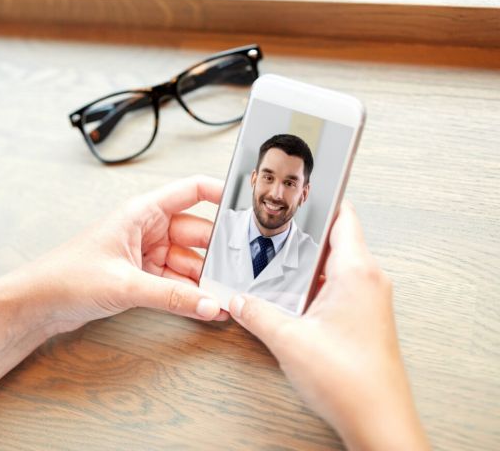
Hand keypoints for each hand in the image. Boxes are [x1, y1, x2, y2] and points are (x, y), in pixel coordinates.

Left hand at [16, 174, 228, 333]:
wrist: (37, 303)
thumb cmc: (67, 276)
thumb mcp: (125, 283)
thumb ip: (171, 296)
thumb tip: (209, 304)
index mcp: (141, 212)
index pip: (190, 192)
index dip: (220, 193)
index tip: (246, 206)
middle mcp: (147, 229)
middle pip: (195, 233)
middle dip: (217, 253)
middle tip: (241, 271)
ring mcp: (145, 254)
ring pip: (187, 262)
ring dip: (204, 280)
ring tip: (226, 296)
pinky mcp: (141, 277)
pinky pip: (174, 282)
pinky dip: (189, 294)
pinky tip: (206, 307)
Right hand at [228, 202, 428, 449]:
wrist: (378, 421)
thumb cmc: (349, 380)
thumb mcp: (288, 339)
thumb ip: (256, 312)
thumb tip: (235, 299)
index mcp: (356, 272)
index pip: (343, 217)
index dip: (319, 201)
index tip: (295, 194)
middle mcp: (369, 280)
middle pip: (336, 239)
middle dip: (304, 233)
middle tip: (274, 228)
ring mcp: (369, 299)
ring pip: (336, 264)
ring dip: (308, 263)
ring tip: (276, 260)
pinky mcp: (364, 317)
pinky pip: (339, 286)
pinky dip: (315, 284)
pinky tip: (291, 295)